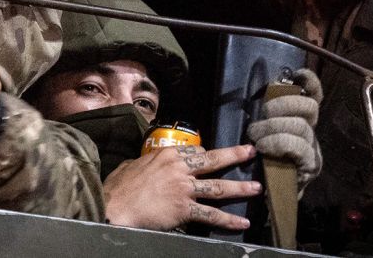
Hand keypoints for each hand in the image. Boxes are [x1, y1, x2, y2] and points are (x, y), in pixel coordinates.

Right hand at [103, 143, 259, 230]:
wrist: (116, 207)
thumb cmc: (119, 187)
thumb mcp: (130, 165)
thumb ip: (144, 163)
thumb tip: (144, 165)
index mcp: (167, 154)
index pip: (194, 151)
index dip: (205, 155)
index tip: (212, 157)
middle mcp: (180, 168)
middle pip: (213, 160)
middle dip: (234, 155)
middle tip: (250, 152)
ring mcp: (184, 188)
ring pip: (218, 187)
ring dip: (240, 188)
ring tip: (256, 188)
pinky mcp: (185, 209)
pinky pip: (211, 214)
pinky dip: (228, 220)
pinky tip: (242, 222)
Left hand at [247, 67, 322, 190]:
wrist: (269, 197)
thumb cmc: (262, 160)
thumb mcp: (263, 130)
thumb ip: (267, 112)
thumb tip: (264, 89)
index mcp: (302, 119)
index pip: (314, 94)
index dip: (309, 82)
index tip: (295, 74)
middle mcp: (312, 132)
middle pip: (309, 107)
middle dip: (282, 105)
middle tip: (262, 114)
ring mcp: (313, 150)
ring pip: (301, 127)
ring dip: (273, 127)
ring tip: (256, 135)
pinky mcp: (310, 167)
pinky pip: (298, 148)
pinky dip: (278, 143)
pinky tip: (264, 147)